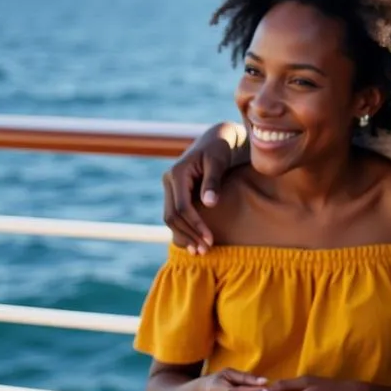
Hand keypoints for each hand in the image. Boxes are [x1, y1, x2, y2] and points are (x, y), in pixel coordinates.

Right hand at [162, 125, 237, 252]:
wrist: (218, 138)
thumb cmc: (221, 147)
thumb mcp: (219, 161)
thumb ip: (213, 181)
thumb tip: (209, 204)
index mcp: (177, 173)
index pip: (182, 207)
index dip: (195, 225)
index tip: (210, 239)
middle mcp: (169, 180)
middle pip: (172, 216)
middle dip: (188, 235)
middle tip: (205, 251)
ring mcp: (171, 187)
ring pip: (171, 218)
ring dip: (184, 235)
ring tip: (200, 251)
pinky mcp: (177, 192)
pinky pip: (176, 214)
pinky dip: (184, 229)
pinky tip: (194, 242)